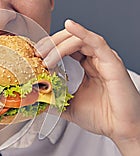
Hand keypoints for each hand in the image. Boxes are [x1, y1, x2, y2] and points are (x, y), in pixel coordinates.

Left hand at [38, 20, 139, 145]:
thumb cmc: (104, 117)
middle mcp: (97, 59)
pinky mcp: (112, 61)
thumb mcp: (70, 106)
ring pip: (79, 39)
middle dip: (51, 44)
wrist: (121, 129)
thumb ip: (55, 99)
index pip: (67, 47)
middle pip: (71, 39)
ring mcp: (104, 58)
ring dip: (58, 44)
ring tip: (45, 56)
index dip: (50, 48)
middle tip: (37, 53)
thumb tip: (37, 97)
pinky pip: (96, 41)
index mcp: (89, 66)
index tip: (35, 56)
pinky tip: (69, 26)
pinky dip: (82, 32)